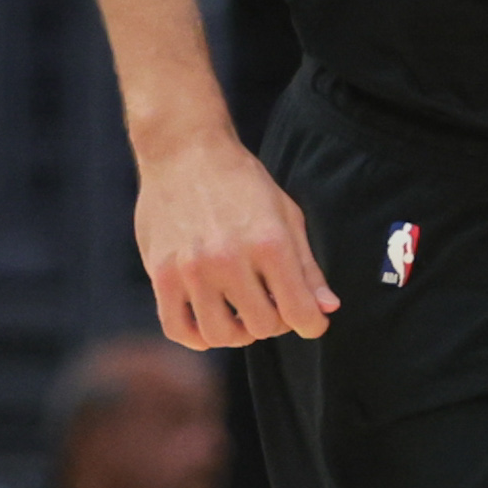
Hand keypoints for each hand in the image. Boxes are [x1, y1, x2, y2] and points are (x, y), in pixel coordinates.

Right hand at [135, 123, 333, 350]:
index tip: (309, 321)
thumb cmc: (241, 181)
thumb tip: (326, 309)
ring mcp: (191, 269)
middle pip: (262, 327)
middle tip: (269, 302)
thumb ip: (307, 267)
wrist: (184, 151)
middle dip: (273, 321)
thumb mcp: (285, 215)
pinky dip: (197, 337)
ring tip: (238, 312)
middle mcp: (229, 259)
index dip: (311, 324)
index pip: (299, 313)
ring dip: (237, 332)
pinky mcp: (161, 273)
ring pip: (221, 335)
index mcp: (269, 243)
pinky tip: (209, 320)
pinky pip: (178, 329)